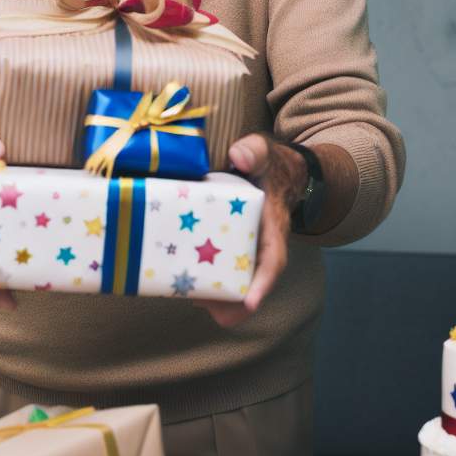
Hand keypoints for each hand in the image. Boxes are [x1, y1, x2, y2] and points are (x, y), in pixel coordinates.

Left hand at [193, 132, 307, 328]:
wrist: (273, 172)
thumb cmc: (267, 166)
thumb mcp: (263, 154)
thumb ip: (253, 151)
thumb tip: (238, 157)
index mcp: (273, 228)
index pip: (273, 261)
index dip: (262, 284)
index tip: (249, 303)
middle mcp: (262, 248)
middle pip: (252, 285)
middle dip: (231, 302)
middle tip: (202, 304)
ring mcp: (247, 252)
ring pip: (237, 286)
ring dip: (216, 299)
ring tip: (185, 296)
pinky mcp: (232, 251)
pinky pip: (223, 274)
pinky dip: (207, 284)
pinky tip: (182, 283)